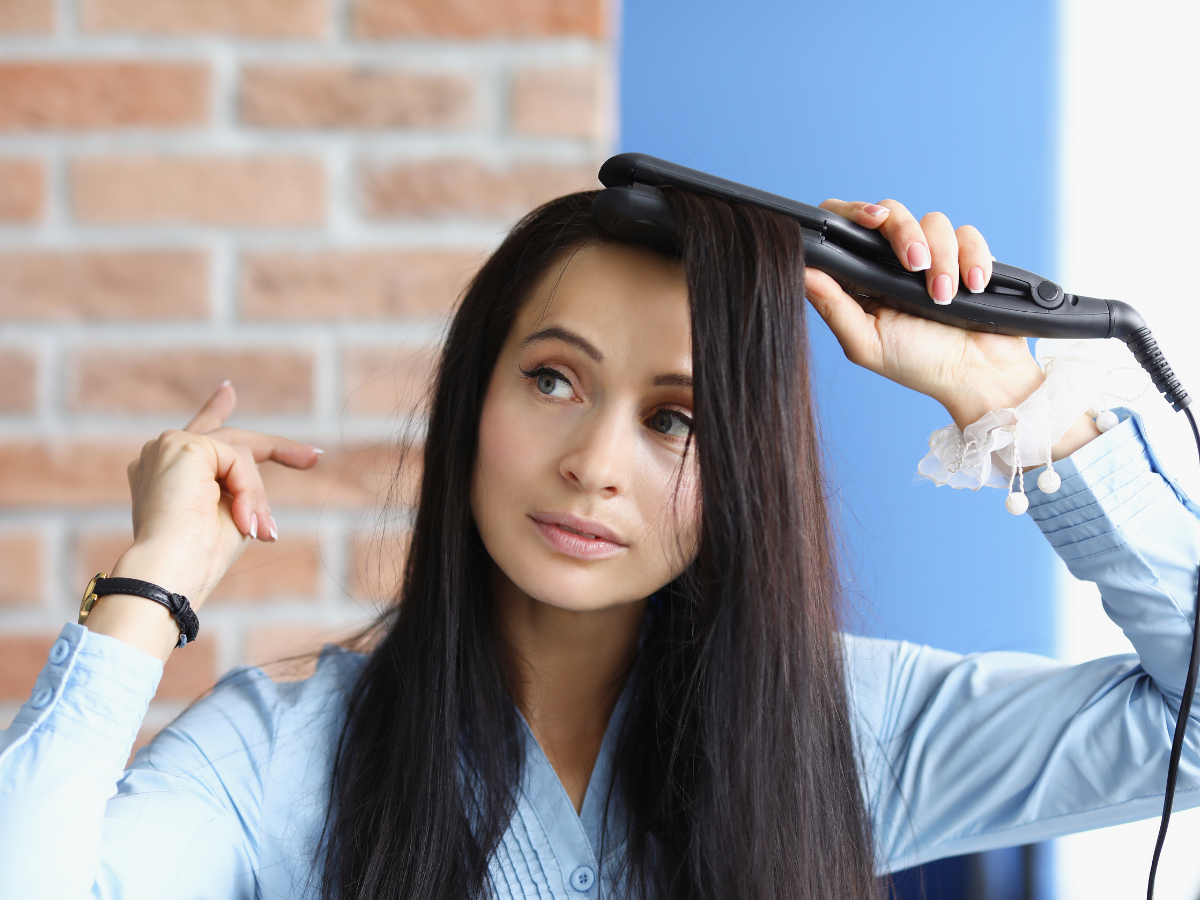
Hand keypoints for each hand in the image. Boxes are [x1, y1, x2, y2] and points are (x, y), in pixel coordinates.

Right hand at [85, 382, 322, 659]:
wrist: (169, 571)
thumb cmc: (198, 556)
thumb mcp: (230, 513)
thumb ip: (238, 485)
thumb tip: (254, 469)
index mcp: (166, 474)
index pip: (195, 433)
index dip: (215, 409)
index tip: (227, 389)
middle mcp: (161, 454)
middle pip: (230, 439)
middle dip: (277, 448)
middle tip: (314, 456)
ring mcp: (168, 445)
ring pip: (240, 455)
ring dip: (255, 497)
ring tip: (257, 531)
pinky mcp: (181, 444)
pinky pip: (238, 459)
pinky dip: (248, 491)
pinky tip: (243, 520)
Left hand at [804, 199, 1098, 452]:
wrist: (978, 376)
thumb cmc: (918, 364)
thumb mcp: (866, 342)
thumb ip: (833, 306)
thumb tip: (802, 271)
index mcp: (862, 278)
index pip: (846, 227)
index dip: (851, 212)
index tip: (869, 220)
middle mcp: (893, 261)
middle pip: (891, 212)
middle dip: (905, 233)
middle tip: (916, 265)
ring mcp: (932, 256)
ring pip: (934, 222)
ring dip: (943, 259)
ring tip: (945, 298)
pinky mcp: (967, 256)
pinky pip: (969, 235)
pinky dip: (974, 259)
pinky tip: (973, 287)